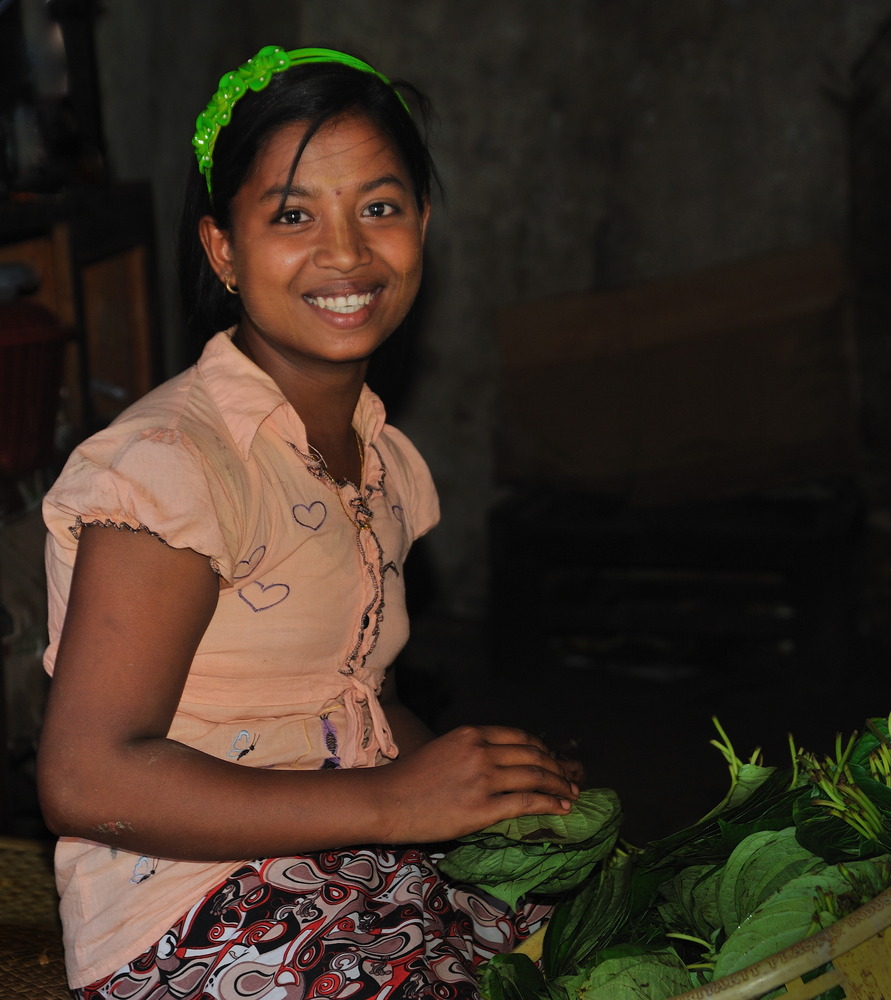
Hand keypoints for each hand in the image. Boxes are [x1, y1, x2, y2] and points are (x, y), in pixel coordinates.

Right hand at [373, 724, 579, 842]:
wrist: (386, 800)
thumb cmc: (410, 778)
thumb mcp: (445, 749)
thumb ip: (473, 751)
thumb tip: (502, 762)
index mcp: (472, 734)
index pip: (519, 737)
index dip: (542, 749)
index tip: (552, 760)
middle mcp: (481, 752)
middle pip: (532, 755)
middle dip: (557, 768)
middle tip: (570, 780)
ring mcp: (483, 779)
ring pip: (535, 777)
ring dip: (559, 786)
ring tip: (571, 794)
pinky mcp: (482, 808)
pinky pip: (527, 803)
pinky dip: (550, 804)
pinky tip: (562, 808)